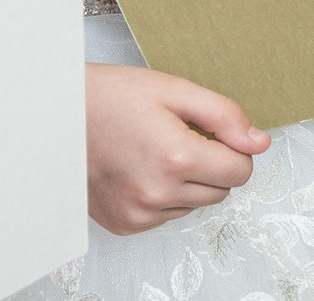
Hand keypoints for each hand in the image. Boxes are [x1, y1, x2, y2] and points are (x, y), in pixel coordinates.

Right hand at [83, 64, 267, 234]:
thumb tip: (259, 143)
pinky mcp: (125, 224)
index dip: (232, 147)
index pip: (240, 171)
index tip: (209, 131)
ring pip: (194, 204)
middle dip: (210, 164)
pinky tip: (138, 168)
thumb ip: (223, 116)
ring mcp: (140, 213)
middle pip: (221, 191)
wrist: (54, 116)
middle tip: (176, 135)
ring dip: (186, 182)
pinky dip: (162, 195)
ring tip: (152, 150)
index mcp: (176, 157)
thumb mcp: (172, 89)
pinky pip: (166, 216)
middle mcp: (158, 193)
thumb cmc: (109, 96)